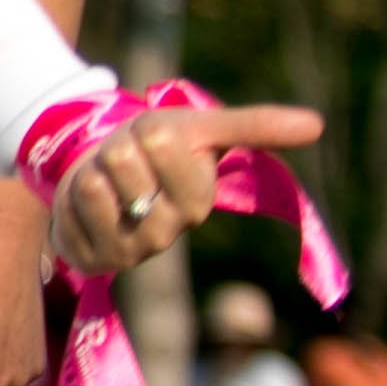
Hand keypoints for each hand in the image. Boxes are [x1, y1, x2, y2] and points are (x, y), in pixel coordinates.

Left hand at [45, 98, 327, 276]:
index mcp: (199, 200)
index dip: (148, 130)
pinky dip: (68, 198)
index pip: (158, 140)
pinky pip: (68, 212)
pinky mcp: (92, 260)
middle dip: (116, 149)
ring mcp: (130, 251)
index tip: (153, 142)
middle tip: (126, 163)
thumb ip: (255, 126)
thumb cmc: (153, 148)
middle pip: (121, 158)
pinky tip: (86, 207)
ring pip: (92, 186)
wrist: (97, 174)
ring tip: (107, 182)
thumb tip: (319, 125)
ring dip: (90, 171)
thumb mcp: (199, 126)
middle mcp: (169, 231)